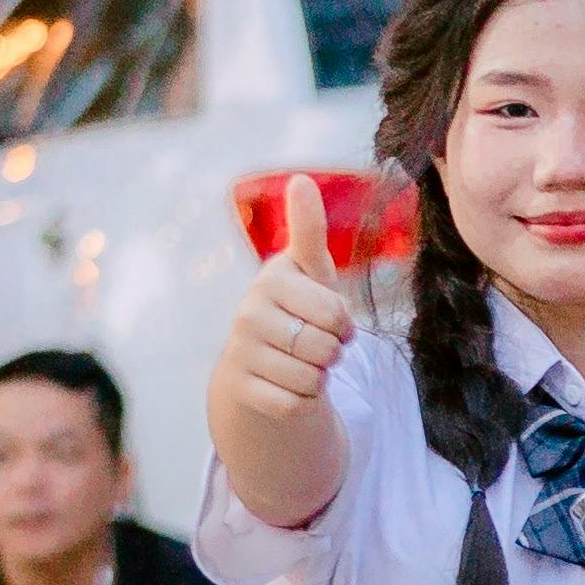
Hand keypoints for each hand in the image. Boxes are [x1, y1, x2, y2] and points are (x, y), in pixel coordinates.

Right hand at [215, 175, 360, 432]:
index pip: (335, 313)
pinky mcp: (240, 387)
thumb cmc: (299, 310)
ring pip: (312, 378)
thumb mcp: (311, 272)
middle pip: (326, 348)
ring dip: (318, 377)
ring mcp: (240, 351)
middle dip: (333, 353)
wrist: (262, 363)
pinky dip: (304, 401)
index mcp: (271, 280)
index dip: (345, 324)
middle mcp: (247, 312)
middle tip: (316, 343)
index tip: (332, 318)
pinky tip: (289, 385)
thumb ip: (309, 231)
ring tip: (301, 362)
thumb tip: (300, 180)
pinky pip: (296, 404)